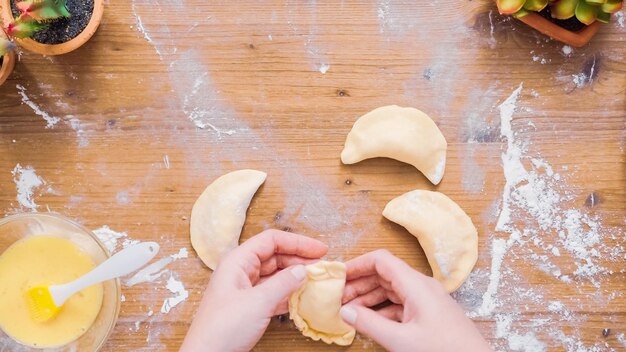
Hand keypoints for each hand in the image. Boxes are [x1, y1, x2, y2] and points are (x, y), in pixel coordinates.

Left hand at [180, 230, 327, 351]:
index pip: (271, 240)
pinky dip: (288, 293)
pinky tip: (303, 297)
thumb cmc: (223, 328)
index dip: (297, 242)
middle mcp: (241, 271)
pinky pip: (273, 293)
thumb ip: (283, 284)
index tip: (320, 249)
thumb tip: (303, 270)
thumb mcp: (258, 303)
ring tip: (317, 281)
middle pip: (275, 256)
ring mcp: (245, 289)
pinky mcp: (249, 307)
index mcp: (238, 261)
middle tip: (322, 267)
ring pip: (275, 275)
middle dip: (299, 259)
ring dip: (295, 277)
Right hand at [340, 250, 490, 351]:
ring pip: (390, 290)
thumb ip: (370, 324)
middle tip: (337, 297)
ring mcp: (425, 300)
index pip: (381, 260)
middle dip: (359, 283)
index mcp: (416, 284)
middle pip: (384, 274)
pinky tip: (368, 321)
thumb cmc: (445, 351)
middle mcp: (421, 286)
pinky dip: (381, 309)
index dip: (357, 264)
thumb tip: (345, 310)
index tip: (337, 276)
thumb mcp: (401, 340)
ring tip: (348, 310)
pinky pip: (399, 304)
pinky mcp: (428, 314)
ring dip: (368, 298)